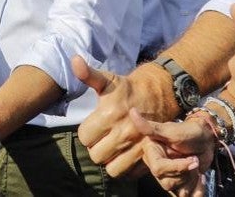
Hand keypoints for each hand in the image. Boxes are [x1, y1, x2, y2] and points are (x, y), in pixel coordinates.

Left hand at [73, 56, 176, 176]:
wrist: (161, 93)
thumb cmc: (128, 88)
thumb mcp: (108, 80)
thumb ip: (88, 74)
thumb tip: (74, 60)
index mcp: (109, 114)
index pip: (85, 137)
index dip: (87, 133)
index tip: (94, 126)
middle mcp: (123, 133)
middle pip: (96, 156)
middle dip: (97, 147)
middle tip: (103, 138)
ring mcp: (138, 146)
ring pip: (112, 169)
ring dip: (111, 160)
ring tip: (113, 148)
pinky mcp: (148, 155)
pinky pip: (130, 174)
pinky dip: (127, 167)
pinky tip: (125, 154)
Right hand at [130, 109, 212, 196]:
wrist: (207, 141)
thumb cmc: (189, 132)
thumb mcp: (171, 130)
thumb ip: (150, 127)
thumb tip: (132, 111)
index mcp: (152, 153)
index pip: (159, 169)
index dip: (177, 167)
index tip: (192, 160)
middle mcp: (157, 167)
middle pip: (167, 183)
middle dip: (185, 173)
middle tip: (193, 160)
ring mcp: (169, 177)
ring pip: (177, 191)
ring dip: (192, 180)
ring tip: (196, 166)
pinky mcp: (180, 184)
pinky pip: (187, 195)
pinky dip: (198, 190)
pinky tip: (201, 178)